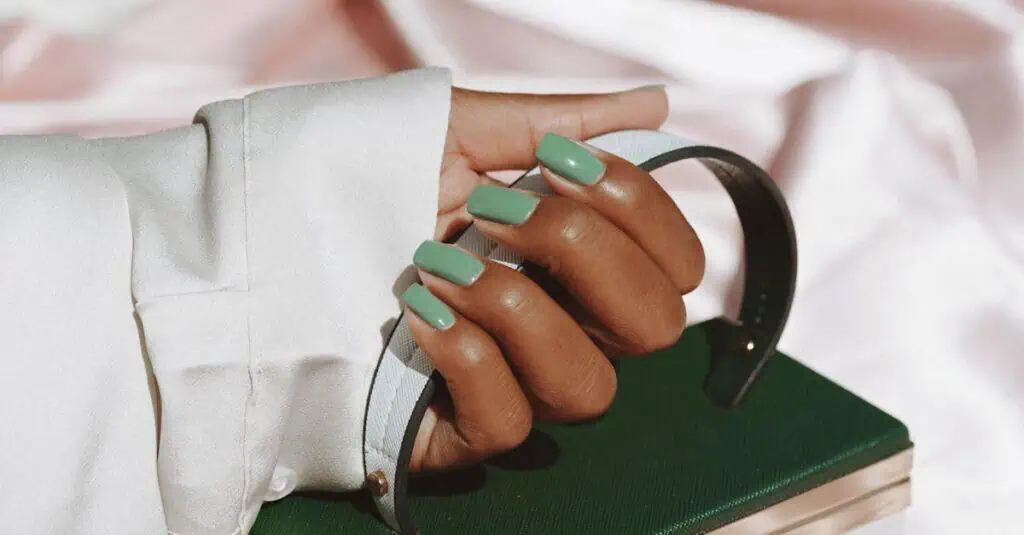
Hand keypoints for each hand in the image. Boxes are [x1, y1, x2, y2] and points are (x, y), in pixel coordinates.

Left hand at [405, 86, 704, 470]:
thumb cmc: (370, 185)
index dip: (637, 207)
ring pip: (588, 386)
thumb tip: (656, 105)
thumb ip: (560, 123)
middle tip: (496, 211)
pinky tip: (419, 313)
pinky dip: (467, 356)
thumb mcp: (462, 135)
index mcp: (582, 264)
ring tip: (440, 262)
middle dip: (586, 254)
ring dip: (517, 308)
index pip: (677, 263)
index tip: (555, 162)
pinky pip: (507, 420)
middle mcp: (568, 329)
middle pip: (655, 327)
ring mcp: (520, 386)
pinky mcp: (464, 431)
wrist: (274, 237)